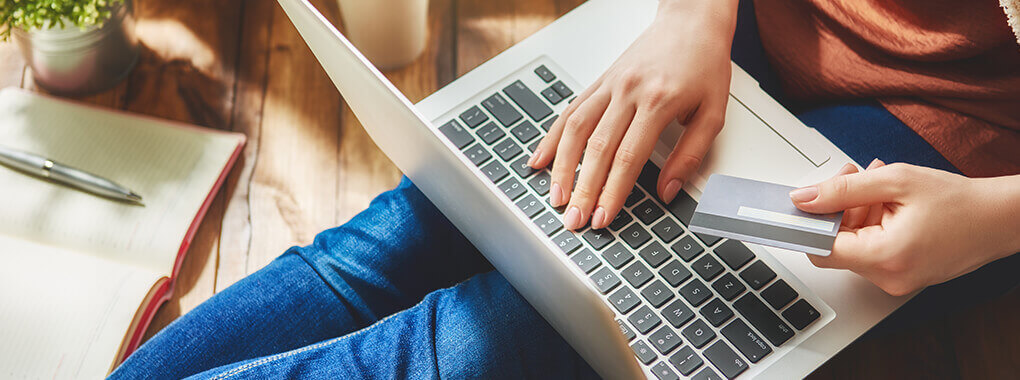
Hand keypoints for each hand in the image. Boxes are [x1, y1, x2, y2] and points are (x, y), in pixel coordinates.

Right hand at [528, 0, 737, 229]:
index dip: (613, 191)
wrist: (691, 20)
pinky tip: (541, 159)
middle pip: (597, 149)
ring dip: (562, 167)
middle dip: (584, 190)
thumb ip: (691, 155)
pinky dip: (553, 138)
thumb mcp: (714, 113)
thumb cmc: (704, 63)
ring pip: (576, 130)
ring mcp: (609, 85)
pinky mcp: (599, 81)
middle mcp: (628, 92)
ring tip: (556, 197)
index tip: (604, 216)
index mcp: (659, 101)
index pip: (629, 157)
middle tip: (575, 219)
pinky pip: (570, 111)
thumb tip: (668, 190)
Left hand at [791, 161, 1019, 295]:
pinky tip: (889, 202)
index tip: (801, 203)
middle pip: (837, 244)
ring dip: (857, 212)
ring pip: (854, 245)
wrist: (1002, 219)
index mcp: (884, 257)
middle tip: (855, 176)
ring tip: (879, 184)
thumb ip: (844, 189)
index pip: (821, 248)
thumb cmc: (960, 201)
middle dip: (838, 207)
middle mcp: (887, 277)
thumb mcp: (895, 181)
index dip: (808, 222)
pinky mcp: (902, 276)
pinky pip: (872, 250)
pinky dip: (873, 224)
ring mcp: (895, 281)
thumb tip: (804, 198)